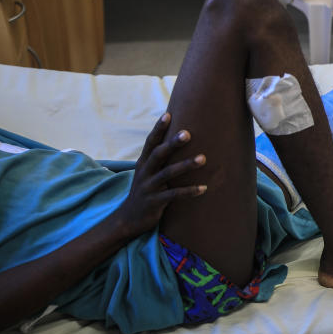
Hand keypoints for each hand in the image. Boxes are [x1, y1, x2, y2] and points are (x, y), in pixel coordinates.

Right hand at [113, 113, 206, 237]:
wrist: (128, 218)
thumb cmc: (145, 190)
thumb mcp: (147, 172)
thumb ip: (158, 158)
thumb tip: (177, 138)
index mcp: (143, 163)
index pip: (150, 142)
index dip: (158, 128)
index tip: (168, 114)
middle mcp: (145, 172)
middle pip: (158, 154)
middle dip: (172, 143)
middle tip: (188, 133)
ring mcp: (149, 187)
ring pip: (168, 174)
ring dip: (186, 165)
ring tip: (203, 158)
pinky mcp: (155, 202)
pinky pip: (174, 195)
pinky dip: (189, 191)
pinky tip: (204, 188)